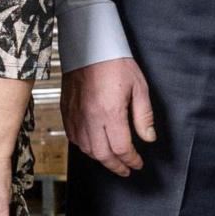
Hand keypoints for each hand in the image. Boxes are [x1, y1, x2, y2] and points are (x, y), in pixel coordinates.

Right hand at [65, 58, 155, 177]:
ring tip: (112, 160)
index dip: (131, 160)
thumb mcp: (138, 87)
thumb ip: (143, 115)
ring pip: (86, 149)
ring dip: (100, 158)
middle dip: (116, 166)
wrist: (89, 46)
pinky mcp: (66, 111)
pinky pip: (73, 137)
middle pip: (102, 155)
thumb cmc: (115, 63)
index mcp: (110, 112)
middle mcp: (90, 118)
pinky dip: (85, 147)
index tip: (138, 163)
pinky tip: (94, 146)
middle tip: (126, 169)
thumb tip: (148, 138)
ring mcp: (76, 115)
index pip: (121, 148)